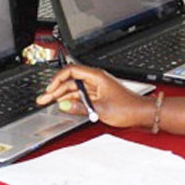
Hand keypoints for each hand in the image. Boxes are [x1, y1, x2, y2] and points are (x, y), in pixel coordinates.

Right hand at [36, 65, 151, 127]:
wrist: (141, 113)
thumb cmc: (128, 108)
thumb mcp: (100, 109)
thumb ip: (80, 107)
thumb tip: (63, 105)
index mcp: (97, 76)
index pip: (71, 70)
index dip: (58, 79)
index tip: (50, 89)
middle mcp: (95, 79)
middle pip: (70, 80)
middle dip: (55, 89)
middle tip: (43, 98)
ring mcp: (96, 88)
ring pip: (74, 88)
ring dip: (61, 95)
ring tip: (48, 102)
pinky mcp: (98, 96)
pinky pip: (80, 95)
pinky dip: (70, 100)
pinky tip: (62, 105)